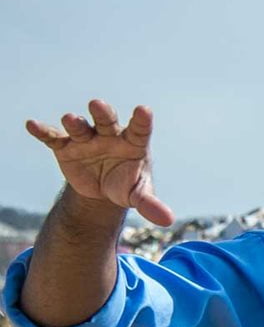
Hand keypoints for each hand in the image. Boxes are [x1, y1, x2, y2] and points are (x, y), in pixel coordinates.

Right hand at [26, 99, 173, 226]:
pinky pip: (54, 137)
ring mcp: (87, 139)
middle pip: (107, 121)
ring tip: (71, 120)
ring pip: (81, 127)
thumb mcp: (138, 195)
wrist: (102, 190)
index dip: (141, 120)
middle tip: (98, 105)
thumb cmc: (127, 185)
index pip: (139, 129)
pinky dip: (44, 131)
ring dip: (75, 123)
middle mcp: (110, 135)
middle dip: (102, 113)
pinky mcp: (66, 147)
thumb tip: (168, 221)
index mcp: (133, 143)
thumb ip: (151, 204)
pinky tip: (33, 125)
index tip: (143, 111)